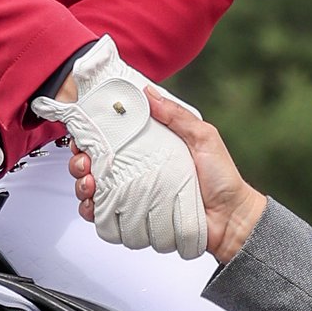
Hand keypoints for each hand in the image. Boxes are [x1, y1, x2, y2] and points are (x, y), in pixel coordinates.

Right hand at [34, 39, 206, 256]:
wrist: (231, 219)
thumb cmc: (222, 177)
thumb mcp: (204, 137)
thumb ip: (177, 115)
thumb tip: (148, 91)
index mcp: (150, 146)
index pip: (112, 137)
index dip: (92, 134)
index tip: (83, 133)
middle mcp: (137, 169)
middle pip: (95, 162)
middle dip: (80, 160)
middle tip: (84, 161)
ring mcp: (134, 194)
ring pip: (93, 188)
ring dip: (82, 184)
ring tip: (89, 183)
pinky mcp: (134, 217)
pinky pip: (104, 214)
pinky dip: (91, 211)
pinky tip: (92, 206)